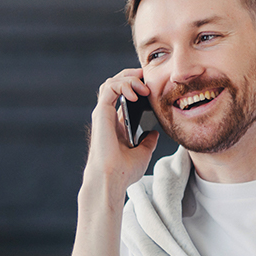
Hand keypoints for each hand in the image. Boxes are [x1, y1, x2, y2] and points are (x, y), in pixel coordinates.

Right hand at [85, 68, 158, 193]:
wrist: (112, 179)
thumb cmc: (123, 171)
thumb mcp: (142, 153)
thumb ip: (147, 141)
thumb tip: (154, 133)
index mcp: (116, 124)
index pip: (123, 95)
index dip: (136, 85)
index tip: (152, 86)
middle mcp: (108, 116)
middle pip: (116, 84)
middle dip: (132, 76)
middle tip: (148, 77)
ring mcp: (103, 113)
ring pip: (111, 82)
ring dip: (128, 78)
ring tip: (143, 85)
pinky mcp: (101, 113)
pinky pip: (109, 88)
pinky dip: (123, 85)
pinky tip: (136, 93)